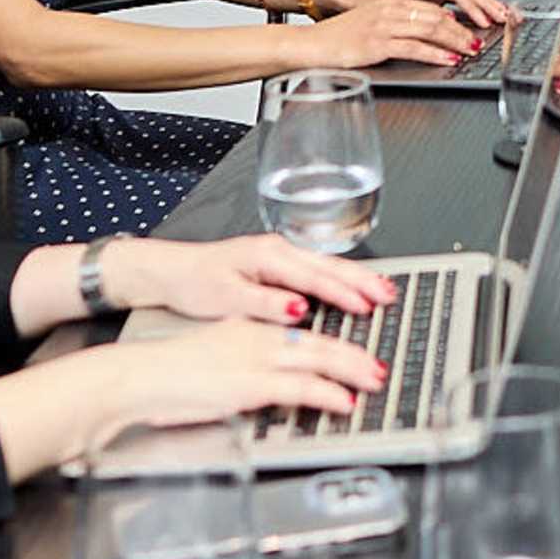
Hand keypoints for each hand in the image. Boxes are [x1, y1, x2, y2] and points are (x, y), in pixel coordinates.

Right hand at [94, 319, 385, 433]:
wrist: (138, 376)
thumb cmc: (166, 373)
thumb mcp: (213, 357)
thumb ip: (242, 361)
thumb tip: (264, 377)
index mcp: (248, 327)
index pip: (303, 328)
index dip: (335, 338)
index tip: (357, 346)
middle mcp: (257, 337)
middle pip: (321, 340)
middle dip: (355, 353)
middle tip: (378, 364)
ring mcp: (256, 359)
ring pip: (320, 358)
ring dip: (353, 369)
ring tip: (374, 379)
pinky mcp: (251, 384)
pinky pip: (302, 387)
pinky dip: (329, 394)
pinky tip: (345, 402)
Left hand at [114, 234, 391, 327]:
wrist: (170, 272)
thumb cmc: (194, 283)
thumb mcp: (226, 297)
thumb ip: (265, 303)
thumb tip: (298, 308)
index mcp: (267, 256)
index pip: (314, 277)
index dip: (343, 293)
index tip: (366, 306)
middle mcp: (277, 250)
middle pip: (329, 265)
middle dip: (362, 280)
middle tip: (389, 295)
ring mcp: (279, 254)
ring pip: (327, 264)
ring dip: (356, 277)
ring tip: (383, 289)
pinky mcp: (276, 263)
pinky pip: (317, 268)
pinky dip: (339, 277)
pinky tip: (352, 285)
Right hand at [307, 0, 482, 71]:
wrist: (312, 45)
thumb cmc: (342, 39)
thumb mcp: (375, 24)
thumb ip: (402, 26)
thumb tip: (433, 35)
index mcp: (393, 3)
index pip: (435, 7)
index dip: (459, 16)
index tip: (475, 26)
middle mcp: (391, 9)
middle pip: (439, 16)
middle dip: (464, 29)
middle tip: (480, 40)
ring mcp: (384, 25)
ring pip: (431, 29)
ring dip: (456, 41)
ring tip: (471, 50)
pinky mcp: (378, 43)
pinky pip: (414, 47)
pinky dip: (436, 53)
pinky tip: (448, 59)